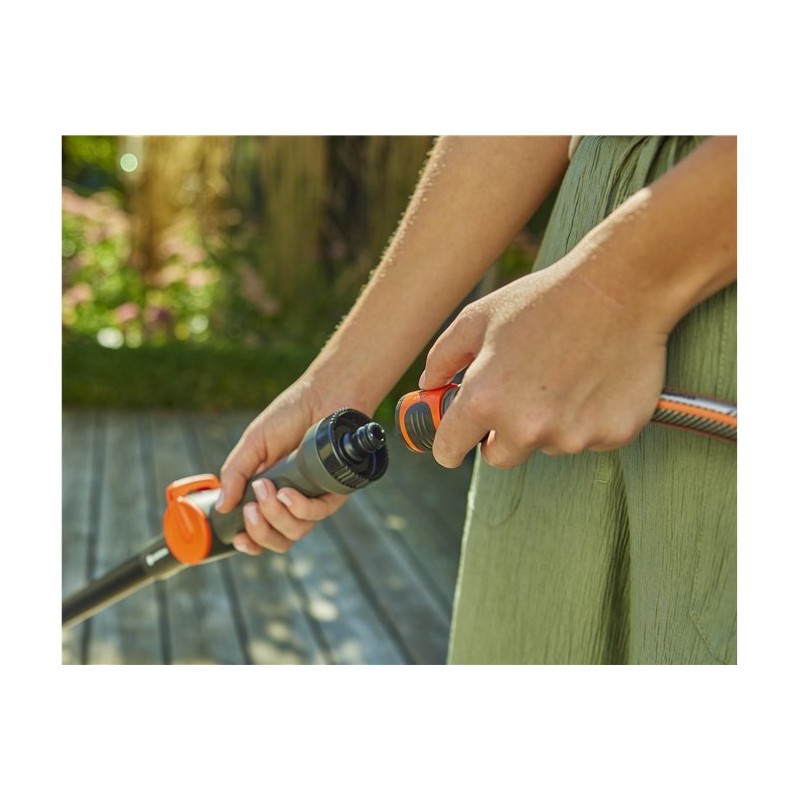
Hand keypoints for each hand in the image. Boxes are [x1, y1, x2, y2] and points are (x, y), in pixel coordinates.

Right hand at [216, 379, 352, 554]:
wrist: (322, 395)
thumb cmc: (289, 415)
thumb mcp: (254, 444)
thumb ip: (235, 474)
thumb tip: (222, 506)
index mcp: (271, 492)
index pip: (262, 530)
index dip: (250, 541)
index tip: (237, 538)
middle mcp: (295, 500)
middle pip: (280, 539)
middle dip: (261, 531)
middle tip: (251, 509)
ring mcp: (316, 497)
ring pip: (297, 531)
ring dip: (276, 516)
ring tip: (268, 491)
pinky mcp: (335, 490)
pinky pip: (318, 514)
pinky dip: (299, 508)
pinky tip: (286, 493)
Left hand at [420, 253, 667, 467]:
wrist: (621, 288)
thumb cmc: (544, 300)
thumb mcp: (478, 318)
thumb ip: (443, 357)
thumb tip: (431, 387)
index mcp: (485, 401)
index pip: (450, 451)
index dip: (451, 444)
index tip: (458, 439)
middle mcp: (526, 427)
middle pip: (500, 456)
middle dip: (502, 434)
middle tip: (519, 396)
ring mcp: (573, 435)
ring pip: (548, 444)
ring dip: (550, 422)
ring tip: (565, 374)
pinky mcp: (612, 435)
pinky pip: (590, 438)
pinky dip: (589, 418)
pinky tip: (595, 380)